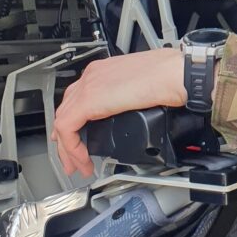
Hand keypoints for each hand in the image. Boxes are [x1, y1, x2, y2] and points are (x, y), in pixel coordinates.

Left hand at [52, 49, 185, 177]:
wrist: (174, 74)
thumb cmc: (169, 76)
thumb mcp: (139, 87)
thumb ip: (125, 98)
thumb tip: (127, 114)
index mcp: (103, 71)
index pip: (76, 98)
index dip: (73, 122)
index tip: (78, 140)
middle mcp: (92, 76)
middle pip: (65, 109)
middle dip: (66, 139)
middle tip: (73, 158)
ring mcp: (89, 86)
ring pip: (62, 120)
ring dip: (68, 148)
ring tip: (78, 165)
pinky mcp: (89, 100)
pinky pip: (67, 128)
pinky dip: (72, 148)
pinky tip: (83, 159)